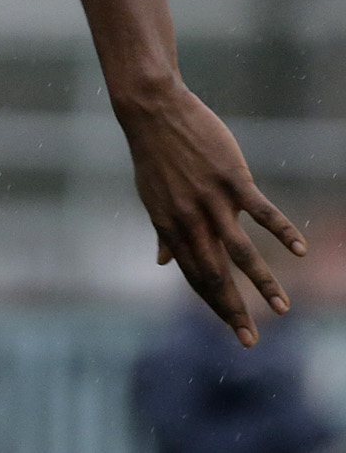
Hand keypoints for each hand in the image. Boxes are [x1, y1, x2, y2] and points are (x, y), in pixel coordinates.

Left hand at [121, 85, 304, 344]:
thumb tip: (163, 262)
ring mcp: (210, 201)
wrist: (152, 112)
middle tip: (250, 340)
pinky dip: (281, 231)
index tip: (234, 329)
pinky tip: (299, 251)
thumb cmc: (154, 155)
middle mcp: (189, 220)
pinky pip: (260, 212)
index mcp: (170, 226)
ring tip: (282, 309)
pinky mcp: (230, 179)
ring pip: (240, 251)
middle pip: (214, 274)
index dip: (214, 304)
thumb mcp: (152, 198)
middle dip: (233, 310)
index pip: (194, 275)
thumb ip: (163, 233)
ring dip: (263, 283)